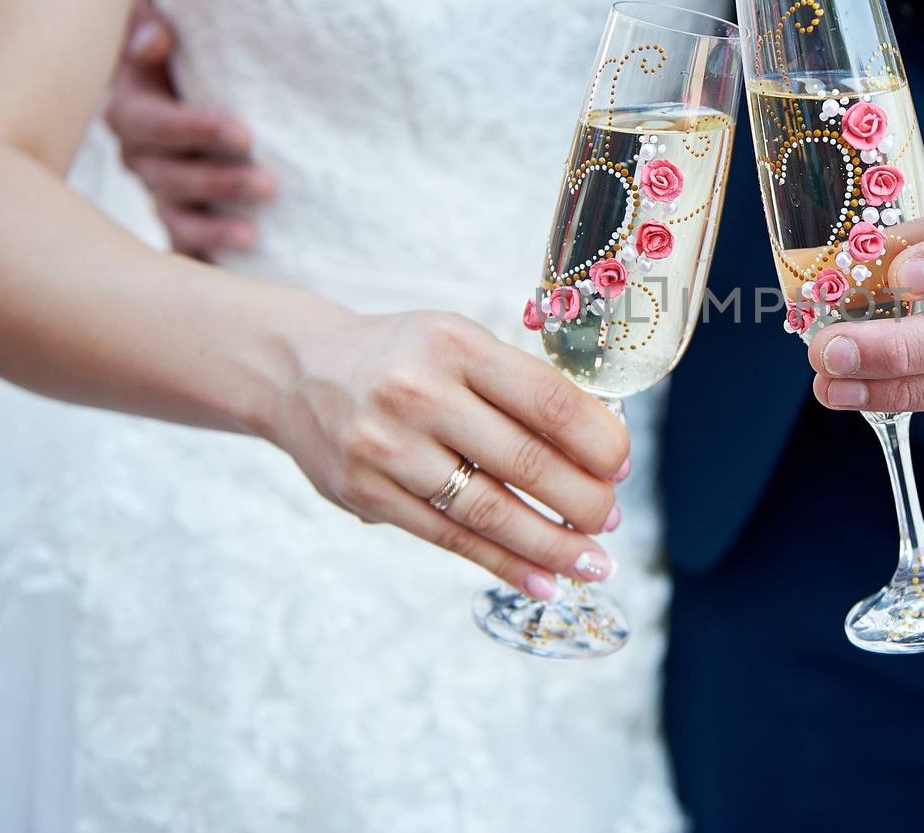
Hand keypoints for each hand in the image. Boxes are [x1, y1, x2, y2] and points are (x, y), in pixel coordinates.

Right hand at [105, 0, 276, 257]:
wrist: (181, 78)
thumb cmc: (177, 49)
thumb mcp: (156, 21)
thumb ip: (149, 22)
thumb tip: (157, 39)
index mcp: (133, 110)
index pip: (154, 123)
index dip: (195, 129)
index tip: (244, 134)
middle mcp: (141, 156)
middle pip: (170, 177)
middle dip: (219, 183)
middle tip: (269, 184)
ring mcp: (160, 192)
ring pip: (177, 218)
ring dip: (215, 229)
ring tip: (254, 236)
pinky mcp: (181, 221)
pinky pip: (187, 248)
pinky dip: (209, 259)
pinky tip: (241, 269)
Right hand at [267, 308, 630, 598]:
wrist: (300, 370)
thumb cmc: (403, 358)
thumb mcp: (459, 343)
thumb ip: (518, 386)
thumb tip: (600, 446)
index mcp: (456, 344)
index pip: (546, 400)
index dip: (597, 440)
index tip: (622, 465)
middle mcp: (419, 393)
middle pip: (524, 461)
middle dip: (583, 500)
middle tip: (612, 520)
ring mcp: (389, 447)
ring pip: (490, 510)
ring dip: (551, 545)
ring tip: (593, 563)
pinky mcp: (367, 493)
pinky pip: (450, 538)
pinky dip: (504, 564)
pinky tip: (544, 579)